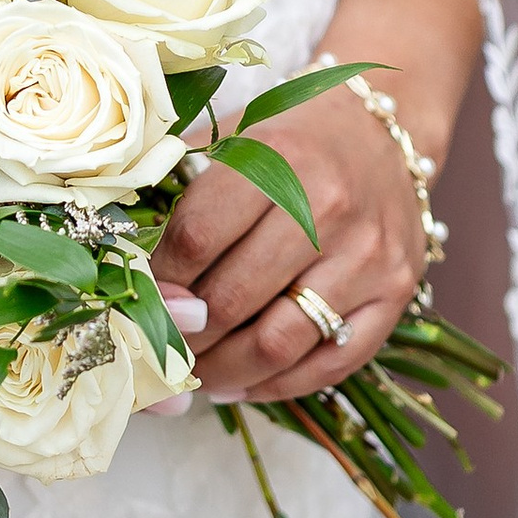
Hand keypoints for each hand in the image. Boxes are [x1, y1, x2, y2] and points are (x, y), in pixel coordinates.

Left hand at [152, 88, 424, 402]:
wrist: (384, 131)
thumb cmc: (293, 136)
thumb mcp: (234, 135)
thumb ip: (179, 181)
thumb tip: (122, 251)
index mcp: (276, 157)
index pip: (197, 239)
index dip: (158, 281)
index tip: (138, 300)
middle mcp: (328, 207)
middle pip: (232, 298)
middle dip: (184, 336)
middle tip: (159, 349)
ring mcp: (368, 256)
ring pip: (278, 343)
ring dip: (224, 372)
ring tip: (195, 375)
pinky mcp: (395, 293)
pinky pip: (330, 363)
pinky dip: (278, 385)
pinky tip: (245, 382)